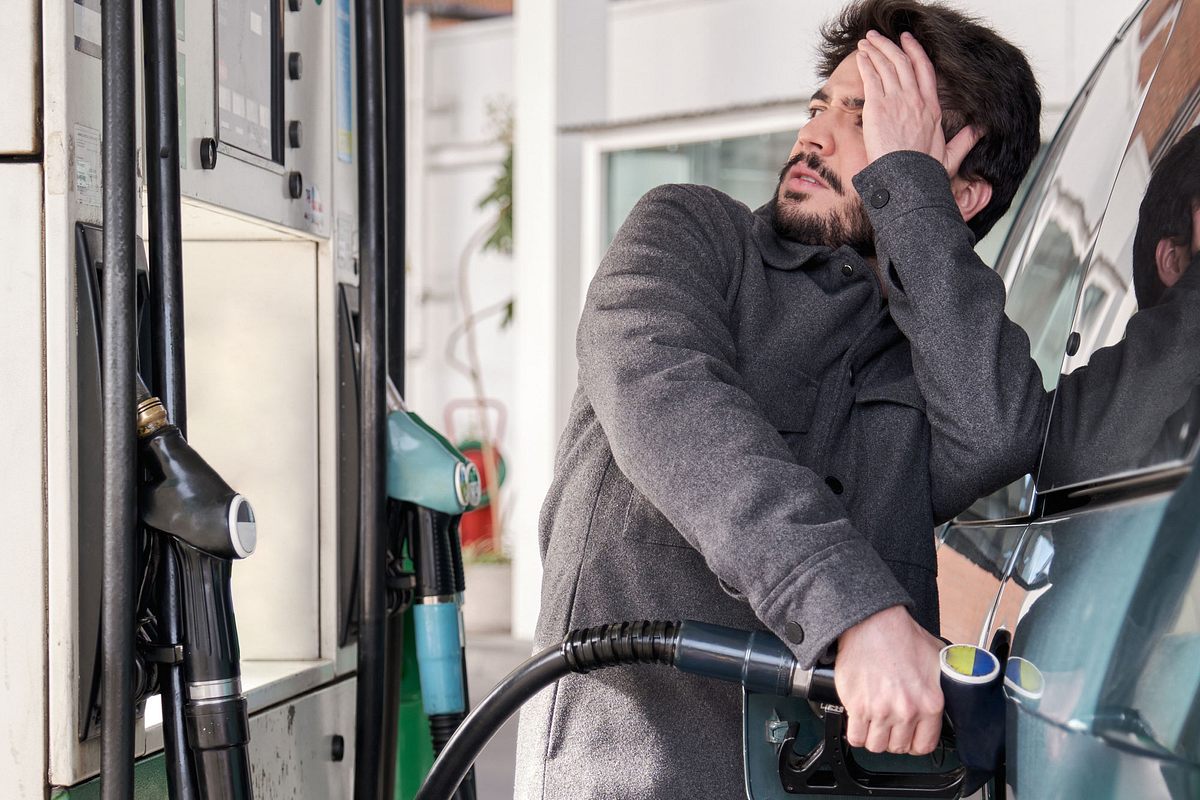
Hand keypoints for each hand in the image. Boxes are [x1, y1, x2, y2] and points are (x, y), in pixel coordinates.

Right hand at [834, 604, 943, 754]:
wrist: (872, 623)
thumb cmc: (902, 637)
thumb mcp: (939, 659)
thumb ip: (949, 682)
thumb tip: (959, 689)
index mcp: (930, 703)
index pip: (924, 745)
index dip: (913, 743)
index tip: (907, 737)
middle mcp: (907, 710)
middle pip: (898, 747)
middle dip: (892, 738)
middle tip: (887, 724)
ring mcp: (881, 710)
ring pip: (876, 745)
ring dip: (873, 737)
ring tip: (873, 723)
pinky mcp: (858, 705)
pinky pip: (855, 737)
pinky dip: (856, 733)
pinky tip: (859, 721)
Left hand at [856, 30, 978, 176]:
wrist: (906, 178)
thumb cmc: (924, 172)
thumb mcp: (951, 156)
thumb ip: (965, 140)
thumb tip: (980, 131)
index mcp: (932, 108)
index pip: (925, 70)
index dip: (915, 52)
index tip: (907, 41)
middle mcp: (915, 99)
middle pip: (903, 62)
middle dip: (890, 45)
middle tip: (880, 36)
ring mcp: (896, 101)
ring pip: (886, 65)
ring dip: (875, 50)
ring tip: (866, 41)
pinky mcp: (878, 107)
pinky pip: (872, 77)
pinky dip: (866, 63)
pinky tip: (861, 56)